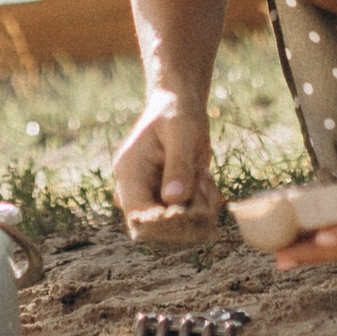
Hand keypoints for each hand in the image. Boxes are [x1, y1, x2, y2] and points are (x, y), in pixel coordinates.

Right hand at [112, 94, 216, 218]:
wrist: (180, 104)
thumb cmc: (177, 112)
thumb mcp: (181, 133)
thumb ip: (178, 165)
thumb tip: (174, 199)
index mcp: (129, 174)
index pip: (139, 217)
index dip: (166, 225)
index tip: (193, 209)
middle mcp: (136, 191)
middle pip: (157, 230)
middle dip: (189, 217)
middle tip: (206, 187)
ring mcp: (152, 197)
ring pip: (177, 229)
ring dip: (199, 212)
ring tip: (205, 179)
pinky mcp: (169, 200)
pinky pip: (188, 219)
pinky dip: (204, 207)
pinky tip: (207, 182)